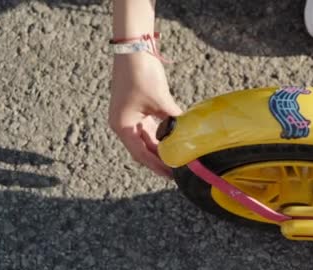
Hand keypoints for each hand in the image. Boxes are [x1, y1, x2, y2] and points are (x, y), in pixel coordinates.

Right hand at [108, 52, 181, 177]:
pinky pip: (150, 130)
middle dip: (160, 161)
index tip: (171, 175)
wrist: (135, 50)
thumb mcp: (161, 101)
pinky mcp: (138, 111)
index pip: (141, 154)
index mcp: (123, 126)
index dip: (157, 166)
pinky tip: (175, 143)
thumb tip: (190, 134)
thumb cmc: (142, 75)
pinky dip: (162, 137)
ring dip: (161, 150)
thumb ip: (174, 119)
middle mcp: (123, 125)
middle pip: (143, 150)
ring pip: (147, 141)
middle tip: (178, 171)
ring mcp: (130, 118)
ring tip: (178, 160)